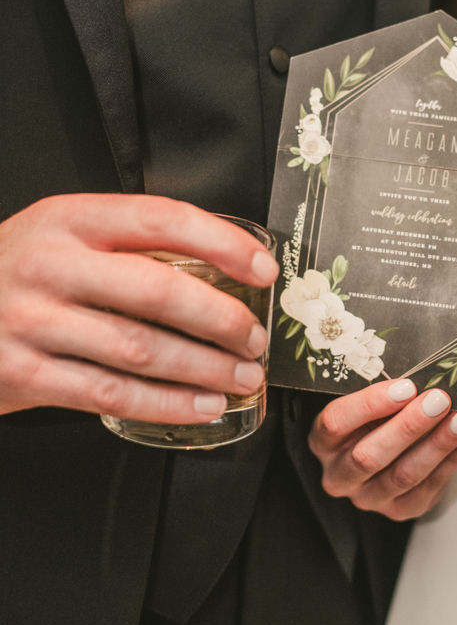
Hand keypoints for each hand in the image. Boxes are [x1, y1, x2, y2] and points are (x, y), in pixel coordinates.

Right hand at [0, 194, 277, 422]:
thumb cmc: (16, 272)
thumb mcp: (61, 235)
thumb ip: (125, 244)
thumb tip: (222, 268)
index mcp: (69, 218)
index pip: (161, 219)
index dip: (222, 243)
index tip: (263, 268)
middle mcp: (50, 264)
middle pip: (157, 290)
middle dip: (221, 319)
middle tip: (255, 337)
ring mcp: (32, 321)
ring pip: (140, 349)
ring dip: (203, 369)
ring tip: (241, 377)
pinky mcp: (22, 373)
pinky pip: (109, 394)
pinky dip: (165, 404)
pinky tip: (200, 406)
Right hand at [308, 378, 456, 519]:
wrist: (389, 449)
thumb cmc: (378, 417)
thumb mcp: (372, 401)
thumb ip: (390, 393)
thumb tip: (429, 375)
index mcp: (323, 441)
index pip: (336, 423)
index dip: (370, 404)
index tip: (406, 386)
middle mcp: (339, 475)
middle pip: (369, 456)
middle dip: (409, 426)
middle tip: (439, 400)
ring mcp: (367, 497)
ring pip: (402, 475)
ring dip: (437, 444)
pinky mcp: (399, 509)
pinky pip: (427, 488)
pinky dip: (451, 459)